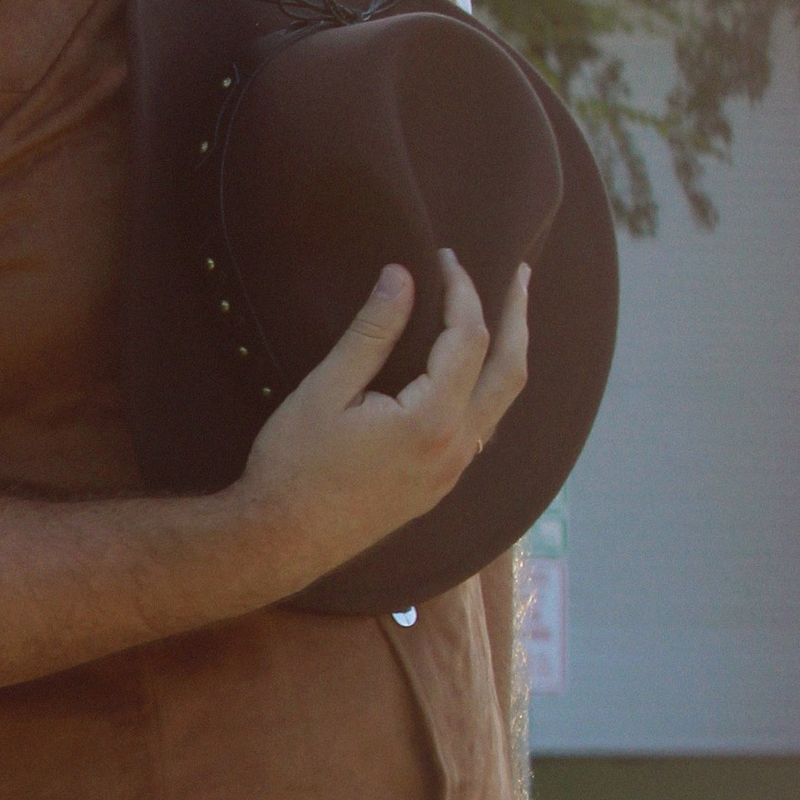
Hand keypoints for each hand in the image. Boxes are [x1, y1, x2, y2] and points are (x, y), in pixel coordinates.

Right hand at [232, 250, 529, 596]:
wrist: (280, 541)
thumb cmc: (294, 466)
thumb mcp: (325, 390)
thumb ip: (371, 332)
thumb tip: (402, 276)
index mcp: (431, 420)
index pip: (468, 338)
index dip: (461, 290)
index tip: (444, 258)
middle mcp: (455, 448)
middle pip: (509, 370)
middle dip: (517, 316)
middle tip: (519, 274)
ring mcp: (452, 471)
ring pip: (502, 402)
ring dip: (508, 353)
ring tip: (507, 316)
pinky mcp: (439, 485)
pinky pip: (482, 426)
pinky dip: (488, 387)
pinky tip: (472, 371)